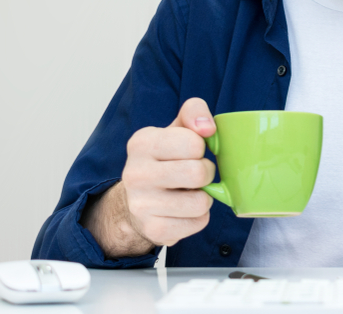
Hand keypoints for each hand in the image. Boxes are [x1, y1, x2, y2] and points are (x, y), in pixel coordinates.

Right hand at [82, 97, 218, 256]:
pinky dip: (199, 217)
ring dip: (204, 197)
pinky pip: (199, 223)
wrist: (135, 203)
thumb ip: (194, 113)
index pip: (193, 143)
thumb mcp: (175, 129)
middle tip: (196, 174)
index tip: (191, 151)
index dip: (200, 148)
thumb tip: (208, 127)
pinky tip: (184, 210)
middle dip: (206, 173)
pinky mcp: (154, 230)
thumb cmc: (164, 160)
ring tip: (189, 192)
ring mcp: (142, 205)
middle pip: (198, 173)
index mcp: (142, 142)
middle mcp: (136, 173)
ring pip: (201, 202)